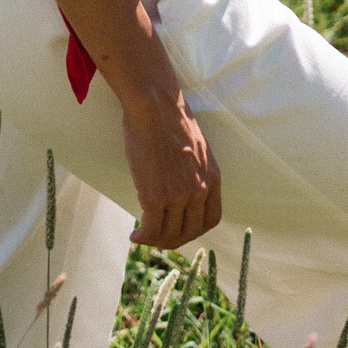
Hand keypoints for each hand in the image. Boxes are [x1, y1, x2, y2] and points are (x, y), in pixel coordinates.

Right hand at [122, 85, 221, 247]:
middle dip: (174, 239)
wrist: (154, 106)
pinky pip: (150, 229)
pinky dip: (142, 237)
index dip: (196, 230)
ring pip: (169, 235)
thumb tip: (184, 185)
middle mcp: (199, 191)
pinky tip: (135, 235)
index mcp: (212, 178)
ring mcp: (178, 196)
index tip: (181, 229)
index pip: (211, 219)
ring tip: (144, 237)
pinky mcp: (155, 197)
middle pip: (190, 232)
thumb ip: (196, 171)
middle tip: (159, 237)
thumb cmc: (170, 119)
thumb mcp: (197, 148)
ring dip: (155, 240)